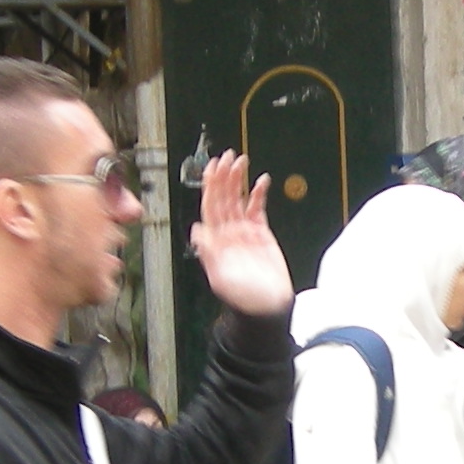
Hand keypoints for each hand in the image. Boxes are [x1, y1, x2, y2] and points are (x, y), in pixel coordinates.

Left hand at [188, 152, 290, 317]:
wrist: (267, 307)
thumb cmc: (244, 298)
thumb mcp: (221, 278)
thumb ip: (209, 254)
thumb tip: (196, 231)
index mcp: (215, 240)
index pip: (210, 206)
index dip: (210, 186)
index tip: (213, 167)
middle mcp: (227, 232)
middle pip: (223, 198)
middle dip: (224, 176)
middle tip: (228, 156)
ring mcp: (244, 231)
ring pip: (238, 199)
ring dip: (238, 180)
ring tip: (241, 161)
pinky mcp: (261, 233)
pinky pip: (257, 208)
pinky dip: (258, 194)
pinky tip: (261, 180)